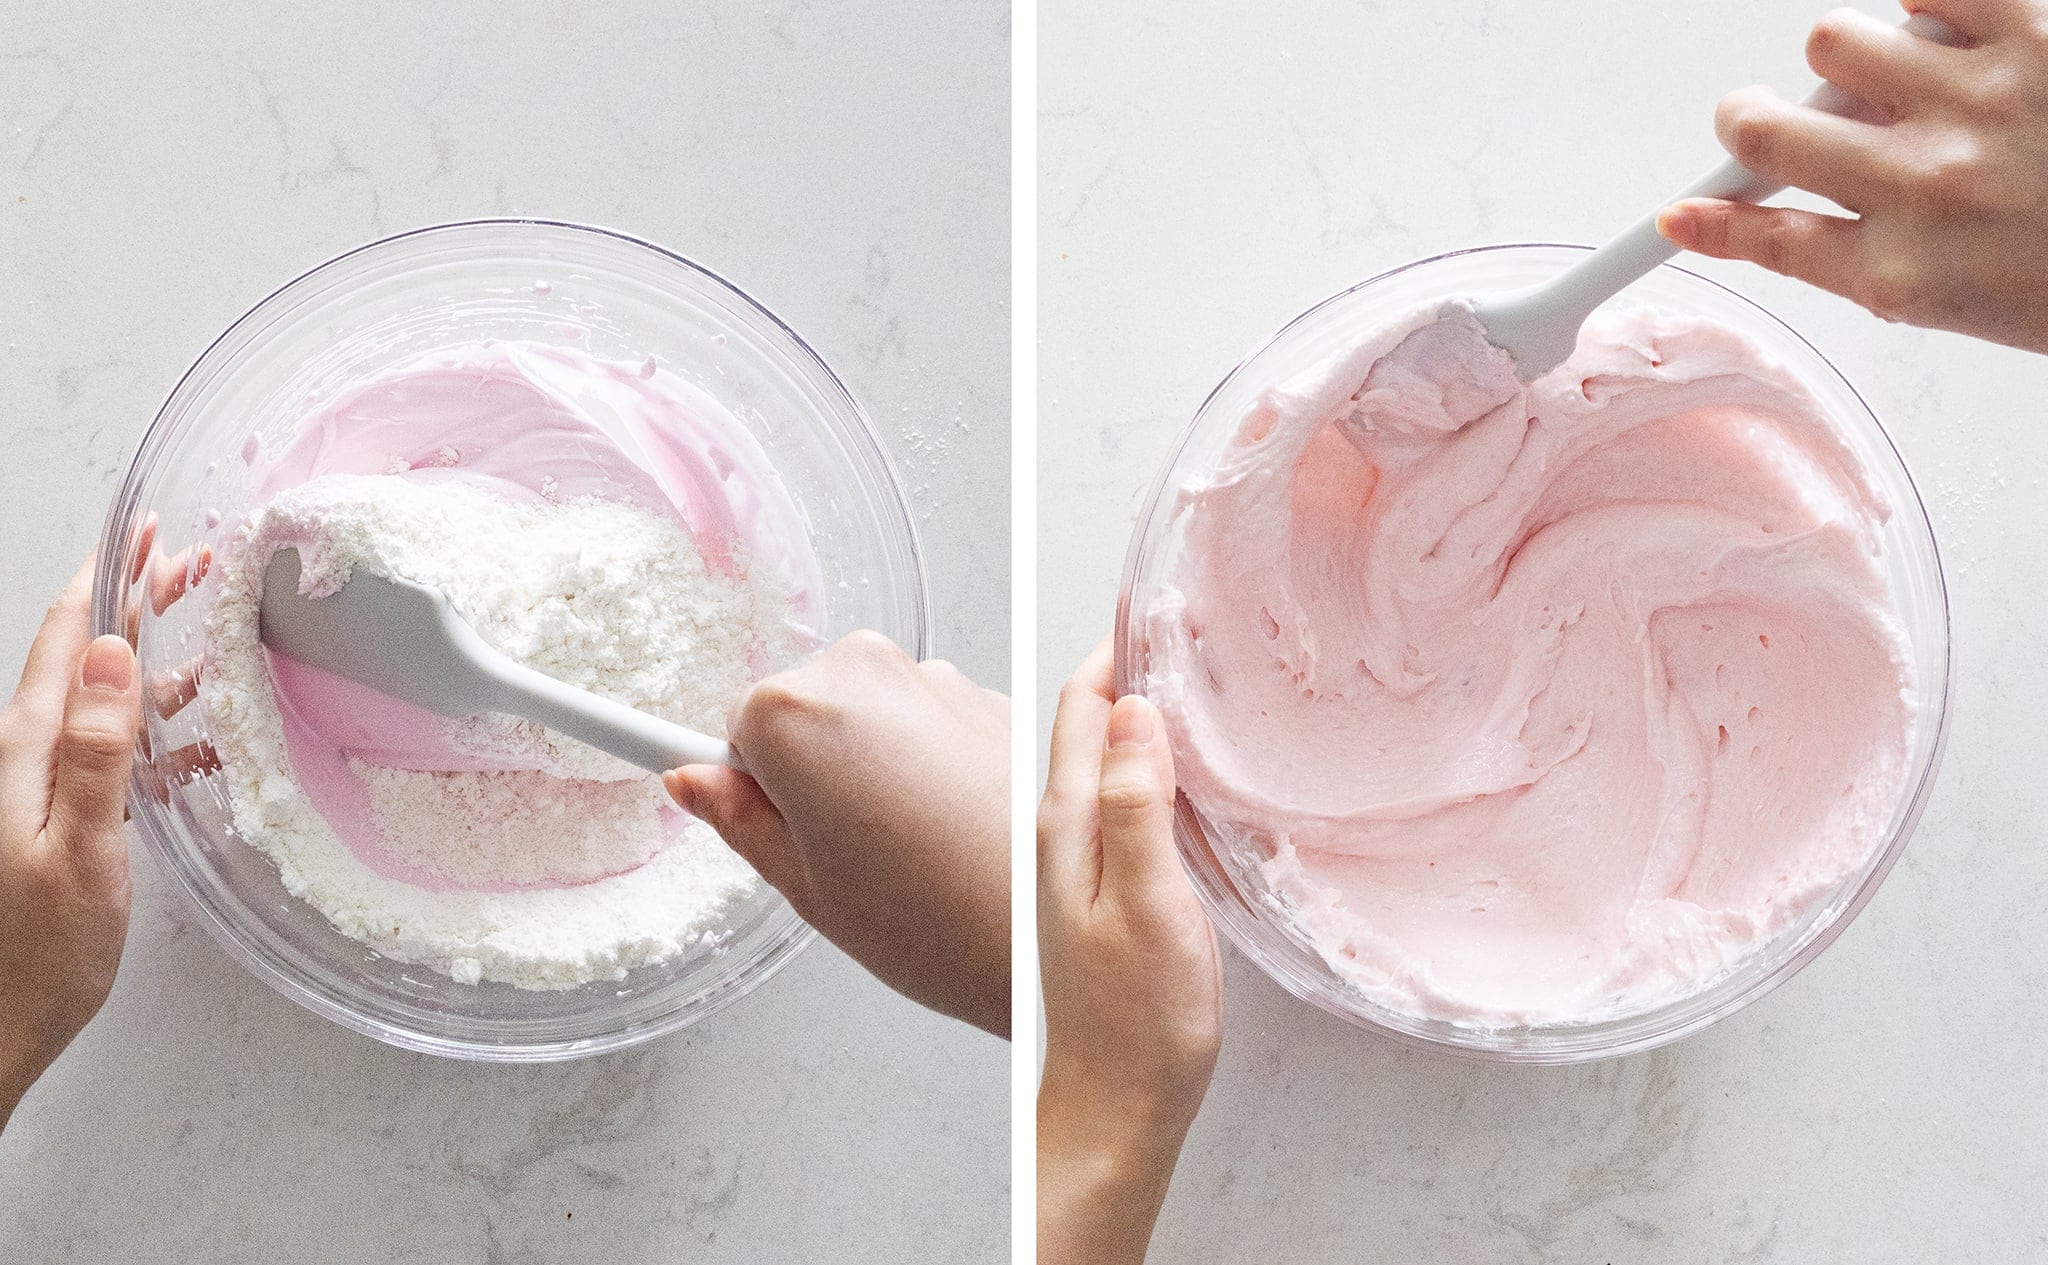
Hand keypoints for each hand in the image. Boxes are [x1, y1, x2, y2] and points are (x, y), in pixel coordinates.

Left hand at [0, 564, 142, 1132]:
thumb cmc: (35, 957)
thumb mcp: (81, 848)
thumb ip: (96, 750)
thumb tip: (114, 653)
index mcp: (26, 753)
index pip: (70, 641)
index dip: (109, 579)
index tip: (145, 530)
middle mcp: (25, 759)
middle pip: (84, 658)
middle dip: (136, 602)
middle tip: (191, 561)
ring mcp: (38, 790)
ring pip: (100, 700)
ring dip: (150, 659)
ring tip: (201, 626)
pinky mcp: (57, 822)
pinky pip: (108, 751)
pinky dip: (154, 726)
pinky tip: (196, 735)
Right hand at [665, 631, 1010, 1037]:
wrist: (1054, 937)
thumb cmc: (937, 923)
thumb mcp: (807, 887)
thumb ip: (741, 820)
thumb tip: (692, 780)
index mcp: (798, 713)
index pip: (730, 727)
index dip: (749, 784)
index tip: (761, 814)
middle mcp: (868, 672)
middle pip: (801, 710)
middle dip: (812, 771)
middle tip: (846, 855)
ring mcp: (935, 679)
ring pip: (867, 715)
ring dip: (874, 766)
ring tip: (908, 853)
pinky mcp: (991, 696)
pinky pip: (925, 721)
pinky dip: (928, 763)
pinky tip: (950, 831)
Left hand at [1037, 641, 1221, 1264]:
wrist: (1116, 1107)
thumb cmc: (1136, 1023)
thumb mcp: (1150, 904)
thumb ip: (1138, 806)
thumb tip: (1134, 709)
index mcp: (1066, 828)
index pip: (1081, 710)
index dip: (1113, 650)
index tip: (1153, 604)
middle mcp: (1058, 837)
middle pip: (1081, 727)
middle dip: (1120, 669)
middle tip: (1177, 624)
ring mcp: (1071, 865)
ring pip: (1094, 763)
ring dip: (1127, 715)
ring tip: (1176, 675)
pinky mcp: (1093, 893)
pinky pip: (1108, 805)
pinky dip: (1136, 767)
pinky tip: (1166, 768)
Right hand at [1657, 0, 2047, 353]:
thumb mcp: (1953, 297)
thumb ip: (1840, 254)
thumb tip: (1717, 220)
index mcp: (1904, 267)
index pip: (1759, 234)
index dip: (1707, 219)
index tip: (1678, 216)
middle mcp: (1927, 185)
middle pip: (1762, 125)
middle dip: (1753, 119)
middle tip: (1784, 118)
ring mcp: (1981, 99)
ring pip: (1835, 38)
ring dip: (1856, 55)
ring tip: (1912, 75)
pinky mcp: (2034, 29)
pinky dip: (1927, 3)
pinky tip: (1954, 34)